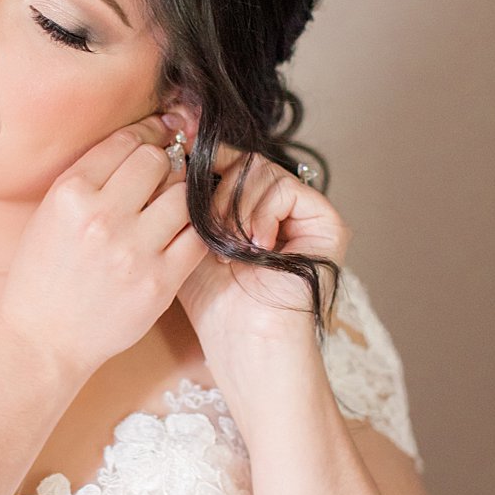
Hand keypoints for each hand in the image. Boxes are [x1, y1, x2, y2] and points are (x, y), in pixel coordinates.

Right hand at [0, 115, 208, 381]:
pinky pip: (198, 238)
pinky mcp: (160, 283)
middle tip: (161, 180)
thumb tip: (145, 142)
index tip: (156, 139)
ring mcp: (134, 251)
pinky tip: (180, 235)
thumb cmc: (43, 277)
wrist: (43, 341)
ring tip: (168, 211)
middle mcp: (102, 217)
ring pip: (184, 195)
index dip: (147, 134)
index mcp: (69, 194)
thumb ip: (91, 179)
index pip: (125, 140)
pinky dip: (195, 231)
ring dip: (181, 197)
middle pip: (158, 161)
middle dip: (164, 164)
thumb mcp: (49, 214)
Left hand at [174, 143, 350, 360]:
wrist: (245, 344)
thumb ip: (183, 199)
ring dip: (233, 208)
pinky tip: (254, 248)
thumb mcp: (187, 239)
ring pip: (261, 171)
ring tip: (227, 250)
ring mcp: (305, 214)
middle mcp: (280, 207)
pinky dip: (260, 214)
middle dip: (215, 190)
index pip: (227, 163)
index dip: (203, 158)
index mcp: (251, 208)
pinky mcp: (327, 223)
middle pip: (243, 161)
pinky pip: (286, 188)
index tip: (178, 155)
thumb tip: (167, 150)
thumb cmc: (214, 304)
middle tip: (203, 229)